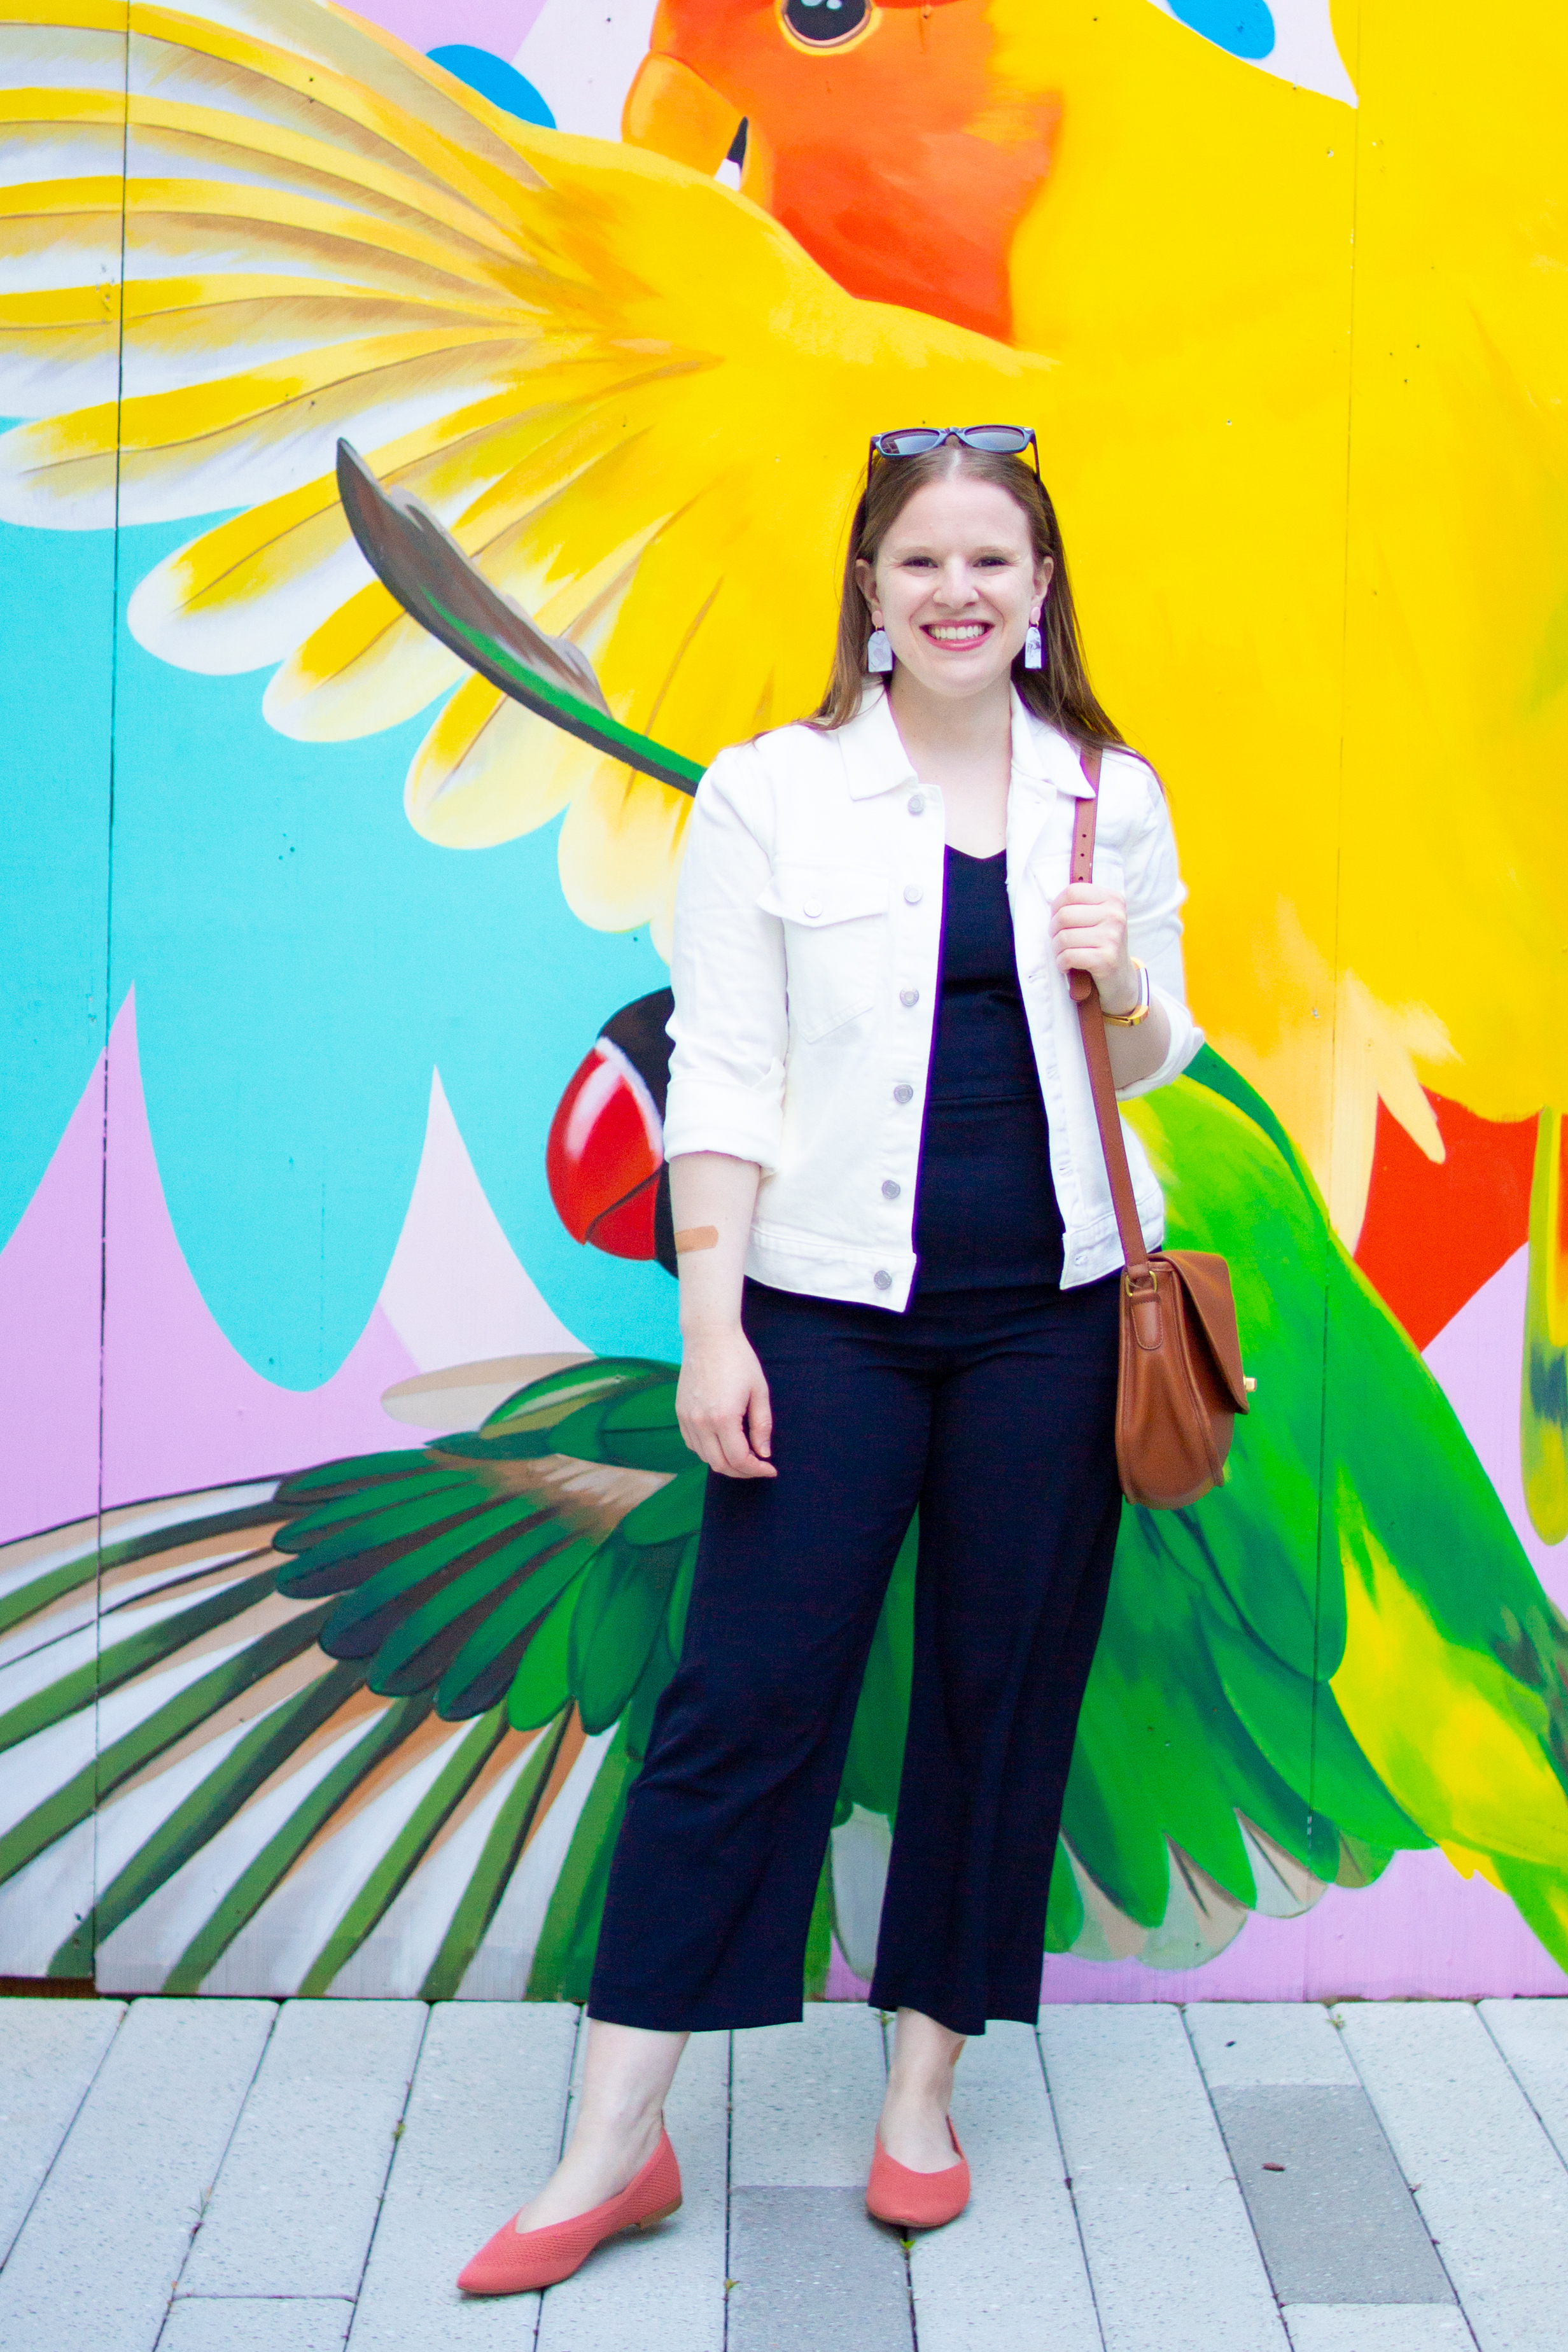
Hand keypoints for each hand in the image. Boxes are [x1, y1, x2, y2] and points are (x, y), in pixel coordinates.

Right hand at [676, 1323, 775, 1478]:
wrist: (708, 1336)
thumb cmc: (738, 1359)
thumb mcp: (759, 1391)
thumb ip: (762, 1425)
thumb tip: (763, 1453)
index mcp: (723, 1417)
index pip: (739, 1459)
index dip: (756, 1470)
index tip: (770, 1469)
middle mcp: (701, 1422)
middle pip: (720, 1465)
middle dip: (741, 1472)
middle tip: (758, 1467)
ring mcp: (687, 1418)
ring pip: (704, 1457)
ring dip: (725, 1463)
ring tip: (742, 1456)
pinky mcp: (680, 1413)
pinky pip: (692, 1444)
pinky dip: (708, 1451)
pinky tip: (722, 1443)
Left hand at [1048, 884, 1138, 1015]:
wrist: (1120, 977)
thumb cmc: (1103, 945)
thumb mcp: (1099, 918)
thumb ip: (1082, 905)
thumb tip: (1052, 904)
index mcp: (1113, 900)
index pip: (1072, 891)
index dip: (1057, 906)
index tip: (1057, 918)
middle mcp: (1115, 916)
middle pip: (1064, 915)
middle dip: (1054, 930)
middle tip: (1058, 940)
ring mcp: (1112, 937)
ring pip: (1063, 937)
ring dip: (1057, 949)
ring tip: (1063, 953)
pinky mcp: (1106, 959)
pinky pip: (1068, 956)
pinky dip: (1061, 963)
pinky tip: (1066, 965)